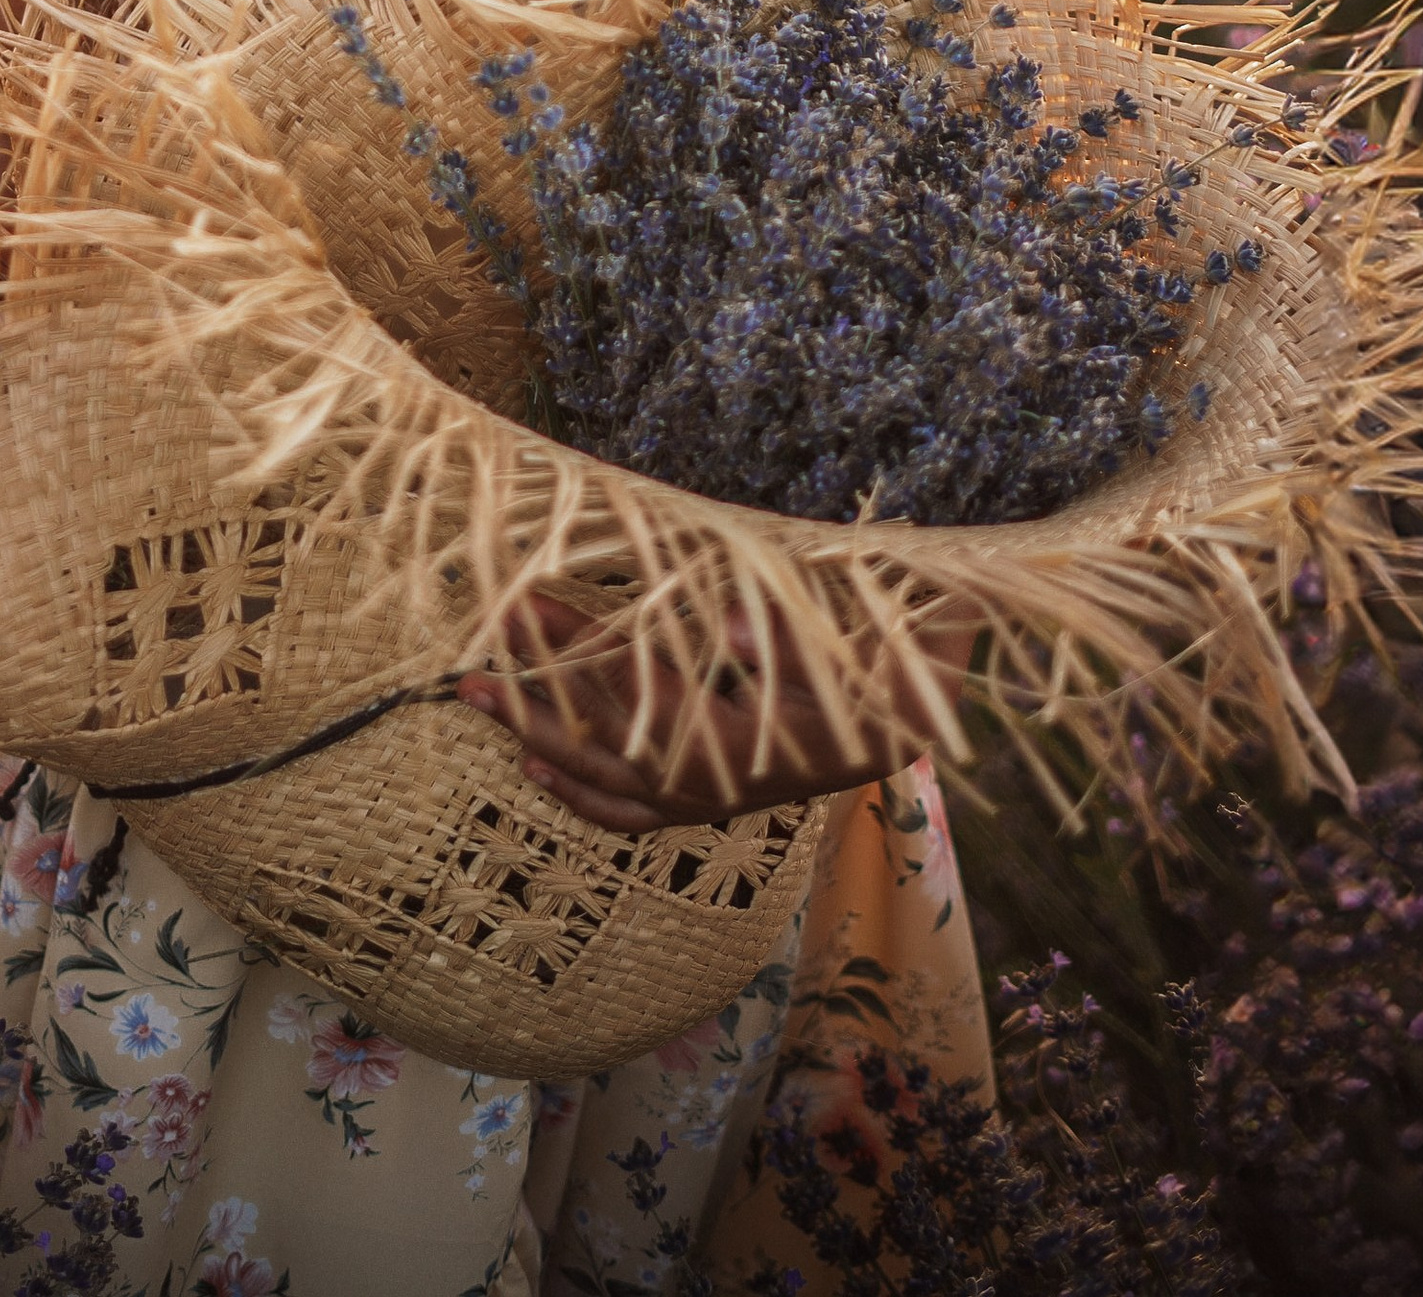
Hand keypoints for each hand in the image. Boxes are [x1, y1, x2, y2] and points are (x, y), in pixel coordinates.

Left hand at [456, 590, 966, 833]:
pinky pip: (643, 813)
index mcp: (774, 745)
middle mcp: (745, 788)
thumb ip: (797, 631)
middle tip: (475, 659)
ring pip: (621, 789)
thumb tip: (720, 628)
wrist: (946, 692)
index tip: (530, 609)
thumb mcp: (873, 628)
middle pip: (619, 756)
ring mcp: (734, 799)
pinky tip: (538, 768)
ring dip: (547, 741)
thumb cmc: (911, 645)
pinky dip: (586, 795)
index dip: (586, 659)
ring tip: (481, 700)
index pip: (654, 704)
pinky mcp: (730, 797)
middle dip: (543, 703)